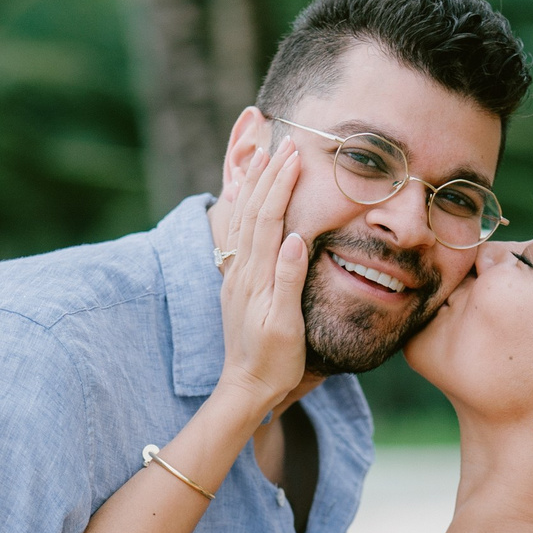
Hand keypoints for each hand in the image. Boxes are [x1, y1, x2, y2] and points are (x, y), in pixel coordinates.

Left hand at [215, 141, 310, 410]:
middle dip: (267, 175)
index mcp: (254, 278)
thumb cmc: (273, 362)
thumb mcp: (286, 326)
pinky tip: (246, 198)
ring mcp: (236, 277)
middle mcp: (240, 272)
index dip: (280, 184)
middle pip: (252, 212)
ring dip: (253, 186)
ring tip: (263, 157)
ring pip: (242, 220)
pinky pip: (238, 236)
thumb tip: (296, 238)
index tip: (293, 155)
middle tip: (283, 143)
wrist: (245, 389)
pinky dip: (244, 209)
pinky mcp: (236, 285)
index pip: (267, 219)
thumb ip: (288, 280)